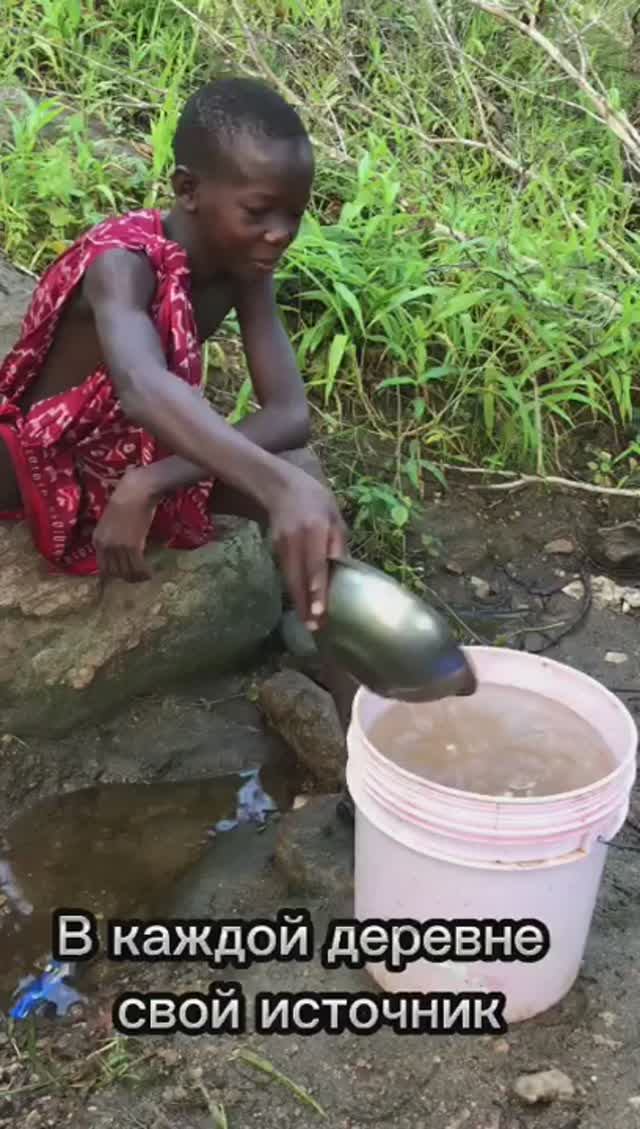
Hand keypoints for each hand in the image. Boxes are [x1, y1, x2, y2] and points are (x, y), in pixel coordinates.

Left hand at [93, 469, 155, 581]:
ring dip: (136, 577)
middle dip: (126, 577)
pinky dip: (144, 573)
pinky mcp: (132, 547)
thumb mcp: (111, 521)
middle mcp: (105, 546)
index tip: (125, 574)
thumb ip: (111, 537)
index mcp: (97, 540)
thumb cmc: (125, 501)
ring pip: (126, 572)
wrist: (136, 492)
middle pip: (114, 572)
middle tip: (137, 576)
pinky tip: (149, 573)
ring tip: (145, 576)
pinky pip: (137, 567)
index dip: (115, 573)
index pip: (103, 566)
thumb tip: (120, 549)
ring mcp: (117, 547)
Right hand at [268, 468, 347, 628]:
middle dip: (305, 604)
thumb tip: (343, 574)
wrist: (282, 487)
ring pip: (289, 578)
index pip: (315, 564)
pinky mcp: (274, 548)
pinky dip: (294, 589)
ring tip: (309, 622)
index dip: (316, 588)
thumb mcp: (335, 519)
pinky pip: (285, 573)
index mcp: (315, 529)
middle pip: (298, 577)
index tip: (319, 610)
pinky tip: (301, 603)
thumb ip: (338, 546)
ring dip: (299, 601)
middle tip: (313, 627)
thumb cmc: (317, 503)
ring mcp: (281, 544)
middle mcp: (295, 538)